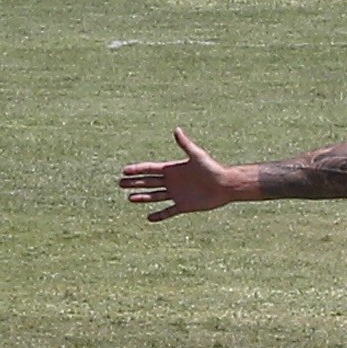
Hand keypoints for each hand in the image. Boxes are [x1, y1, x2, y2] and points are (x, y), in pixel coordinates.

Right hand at [119, 129, 248, 221]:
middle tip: (120, 184)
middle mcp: (172, 181)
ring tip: (129, 199)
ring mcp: (177, 194)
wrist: (226, 185)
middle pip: (149, 182)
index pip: (150, 169)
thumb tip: (176, 129)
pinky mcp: (184, 206)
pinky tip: (149, 218)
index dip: (137, 169)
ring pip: (155, 196)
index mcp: (173, 169)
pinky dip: (159, 215)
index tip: (124, 171)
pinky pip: (169, 211)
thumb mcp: (197, 155)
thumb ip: (185, 144)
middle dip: (135, 183)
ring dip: (143, 197)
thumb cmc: (213, 168)